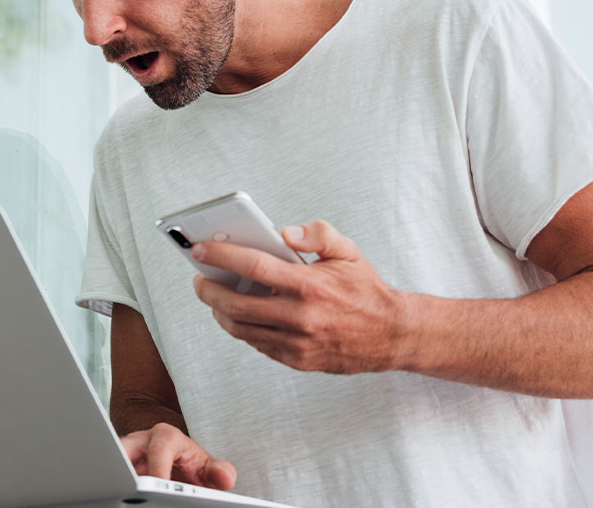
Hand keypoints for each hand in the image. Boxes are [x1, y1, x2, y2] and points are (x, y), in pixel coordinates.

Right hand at [120, 423, 236, 489]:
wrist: (177, 465)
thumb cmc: (190, 466)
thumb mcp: (206, 468)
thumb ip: (219, 472)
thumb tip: (225, 477)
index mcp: (165, 437)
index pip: (159, 449)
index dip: (158, 468)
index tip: (159, 486)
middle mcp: (140, 442)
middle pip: (124, 451)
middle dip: (123, 471)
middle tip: (126, 492)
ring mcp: (124, 455)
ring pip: (110, 464)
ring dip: (112, 482)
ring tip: (115, 499)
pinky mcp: (115, 469)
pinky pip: (109, 477)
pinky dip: (111, 489)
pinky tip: (115, 501)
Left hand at [191, 220, 412, 373]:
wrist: (393, 335)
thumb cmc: (365, 290)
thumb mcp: (348, 252)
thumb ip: (318, 234)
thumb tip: (285, 232)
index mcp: (311, 285)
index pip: (254, 266)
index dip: (221, 256)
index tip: (200, 249)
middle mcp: (302, 317)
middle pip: (237, 304)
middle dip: (208, 290)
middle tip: (199, 279)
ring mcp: (298, 343)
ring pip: (242, 329)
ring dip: (220, 312)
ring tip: (214, 297)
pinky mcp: (298, 361)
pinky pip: (258, 344)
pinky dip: (243, 328)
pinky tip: (239, 314)